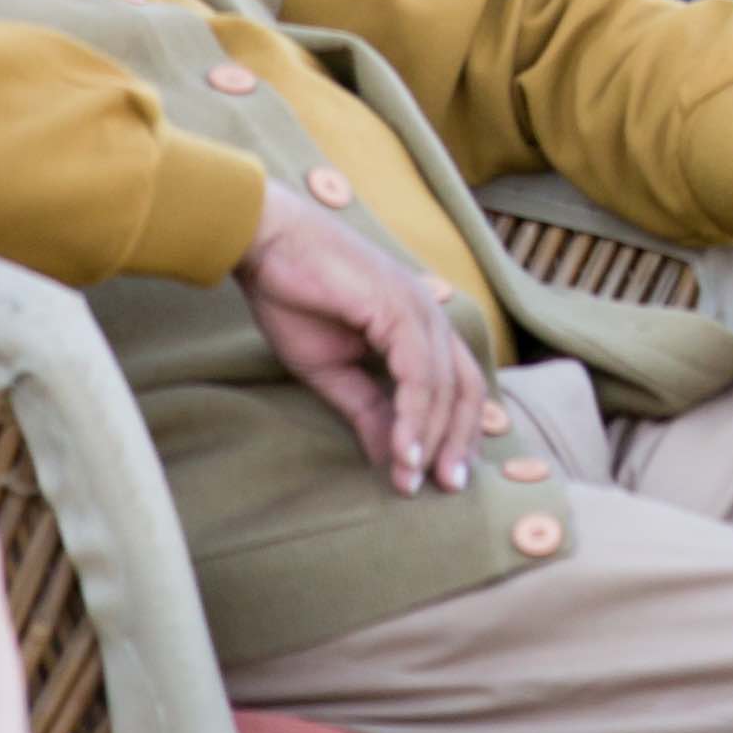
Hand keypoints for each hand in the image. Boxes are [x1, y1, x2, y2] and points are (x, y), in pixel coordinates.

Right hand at [238, 182, 486, 495]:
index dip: (456, 433)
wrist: (266, 245)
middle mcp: (430, 314)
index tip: (442, 478)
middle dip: (457, 442)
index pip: (459, 387)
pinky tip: (402, 451)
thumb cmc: (294, 298)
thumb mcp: (333, 370)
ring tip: (411, 481)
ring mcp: (419, 307)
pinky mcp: (398, 307)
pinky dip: (414, 416)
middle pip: (466, 389)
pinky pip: (418, 373)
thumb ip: (367, 409)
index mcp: (420, 325)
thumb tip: (392, 458)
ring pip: (444, 387)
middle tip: (443, 488)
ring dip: (430, 439)